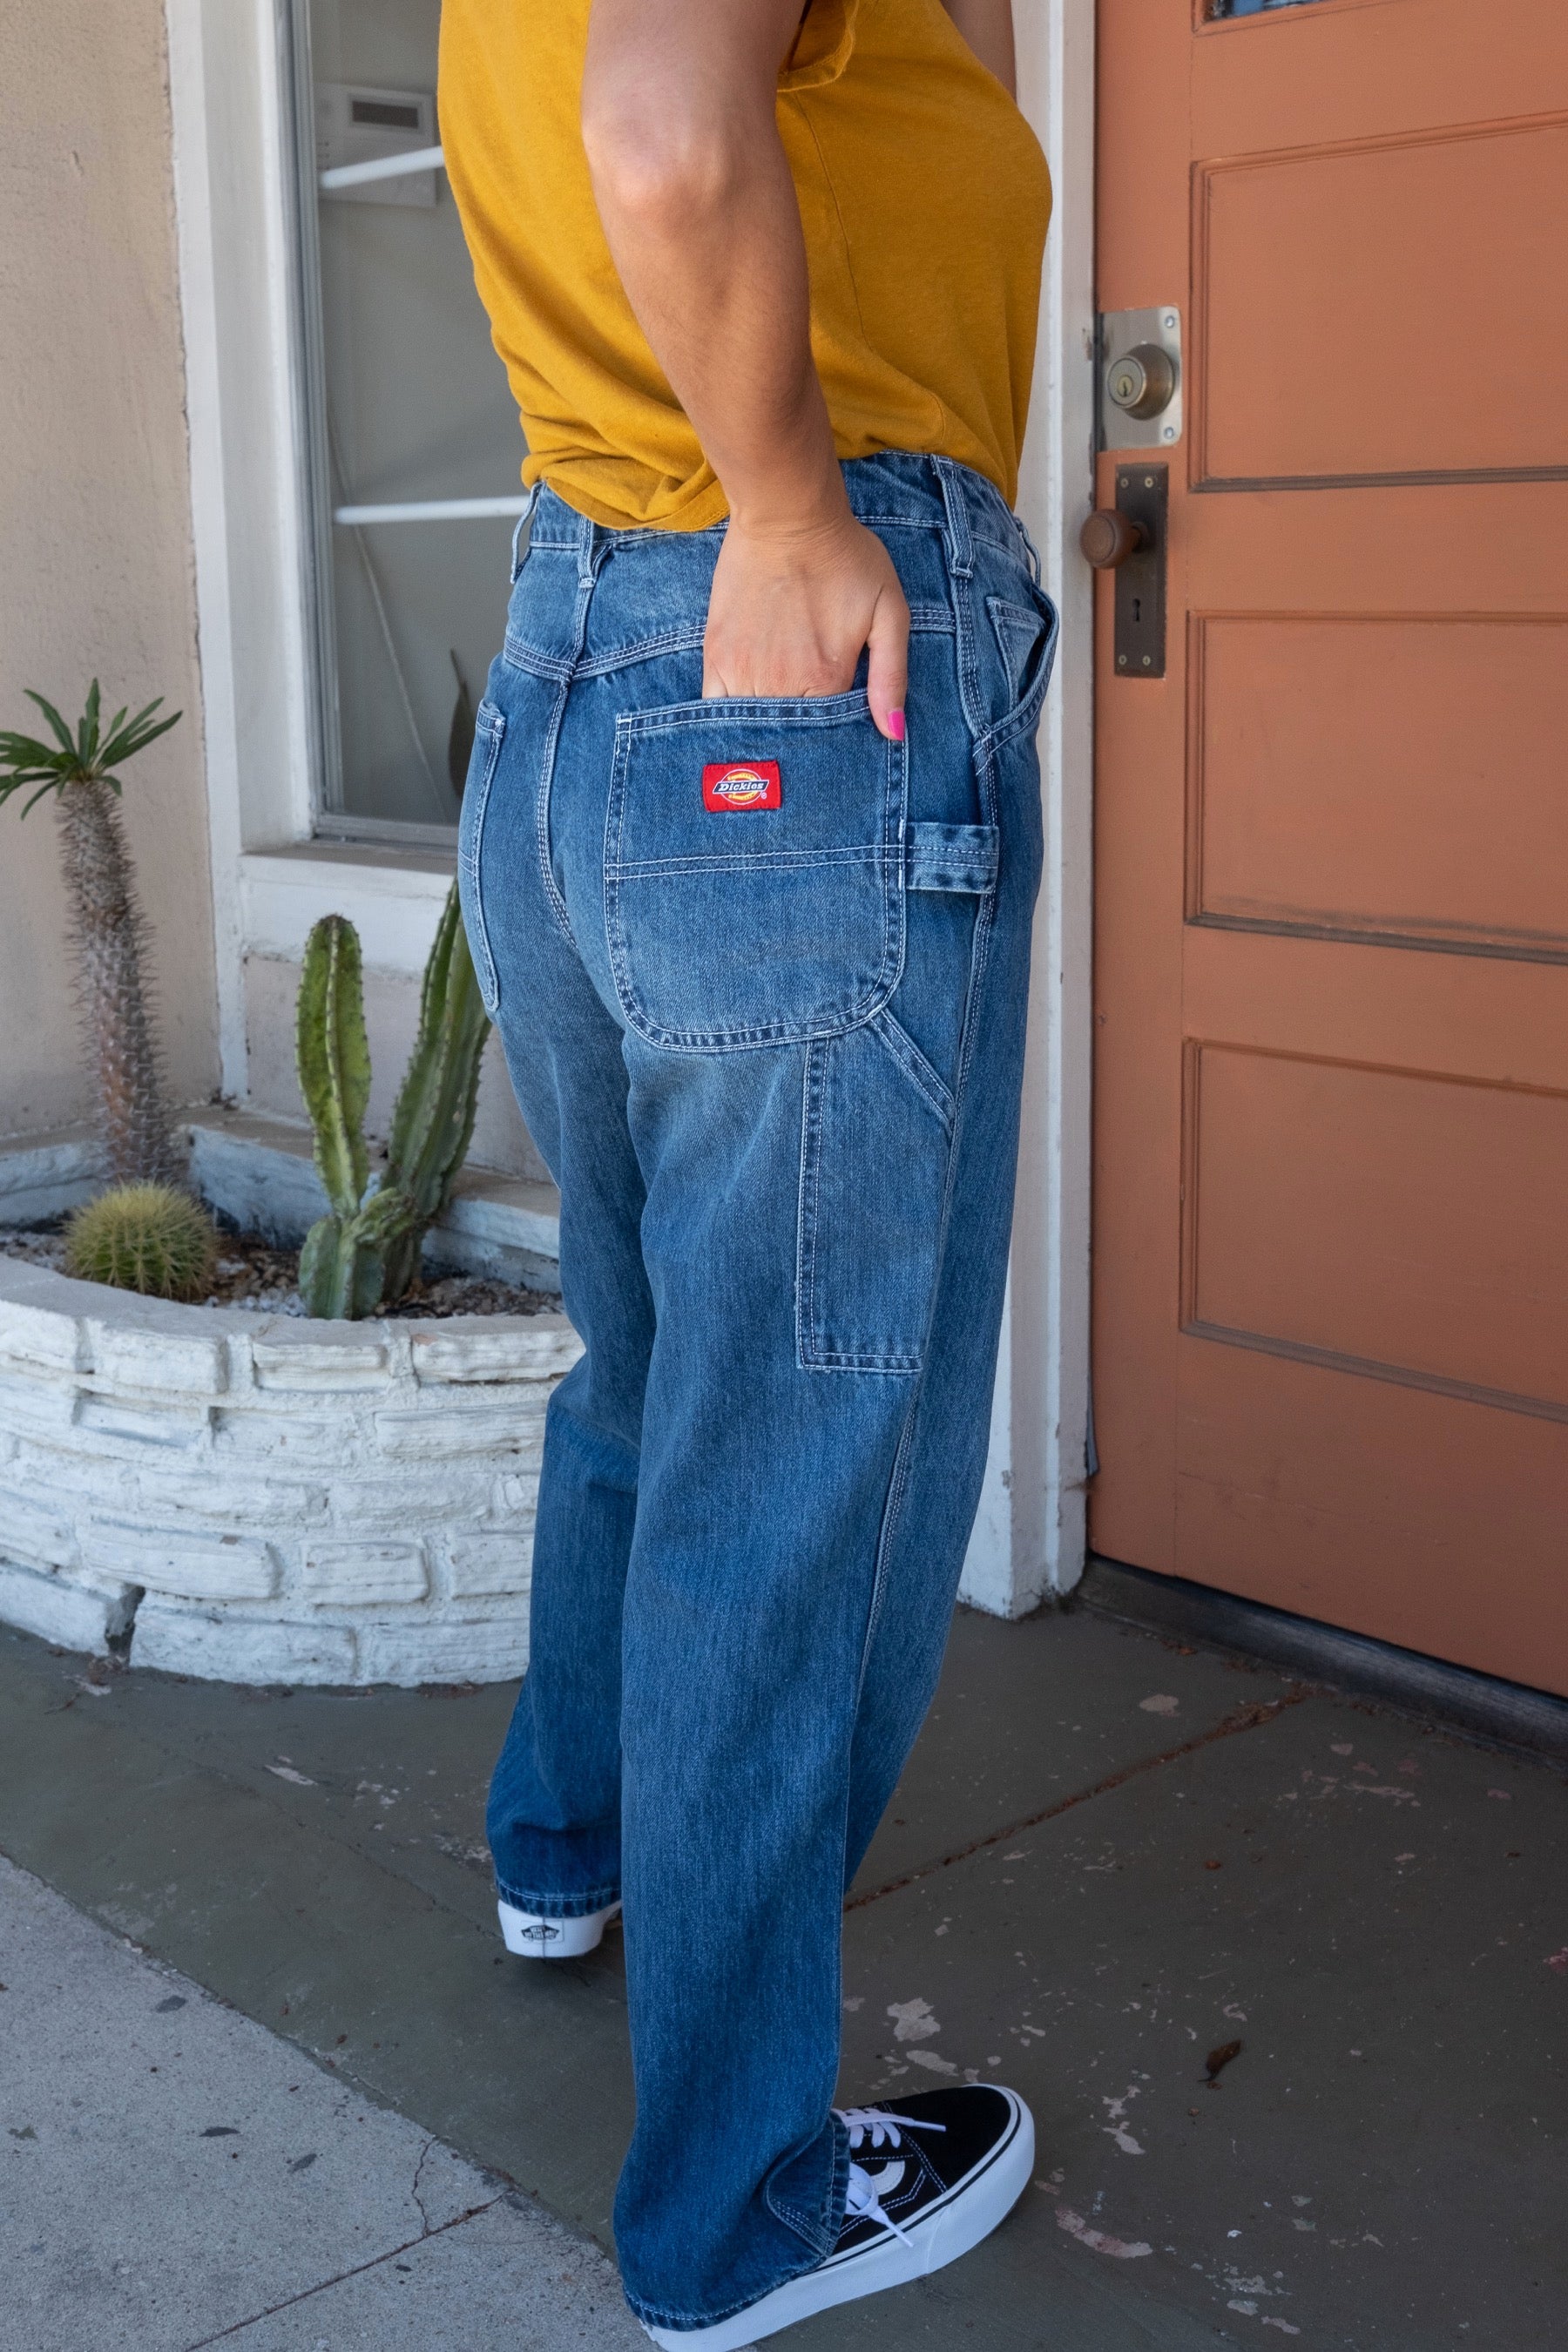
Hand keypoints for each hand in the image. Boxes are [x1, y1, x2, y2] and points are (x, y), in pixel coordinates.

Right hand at [703, 510, 910, 740]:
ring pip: (750, 728)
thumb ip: (892, 677)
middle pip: (787, 738)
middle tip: (804, 735)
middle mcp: (781, 684)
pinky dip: (730, 717)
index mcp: (826, 680)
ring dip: (763, 734)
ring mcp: (743, 671)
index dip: (833, 742)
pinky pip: (716, 707)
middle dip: (797, 744)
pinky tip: (744, 714)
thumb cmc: (845, 559)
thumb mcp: (890, 613)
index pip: (828, 738)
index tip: (835, 739)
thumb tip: (893, 733)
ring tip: (776, 725)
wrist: (787, 515)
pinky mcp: (717, 655)